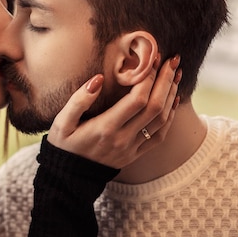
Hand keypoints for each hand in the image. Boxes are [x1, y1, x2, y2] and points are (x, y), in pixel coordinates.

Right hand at [46, 55, 180, 168]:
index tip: (151, 60)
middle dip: (165, 81)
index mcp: (105, 127)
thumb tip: (99, 79)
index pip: (137, 100)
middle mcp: (123, 138)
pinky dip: (170, 116)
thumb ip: (79, 100)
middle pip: (154, 107)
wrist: (68, 176)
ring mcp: (132, 148)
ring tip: (175, 75)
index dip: (148, 78)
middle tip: (171, 61)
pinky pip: (160, 135)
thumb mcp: (62, 121)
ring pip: (161, 120)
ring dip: (171, 95)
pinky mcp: (136, 154)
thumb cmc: (63, 144)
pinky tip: (173, 100)